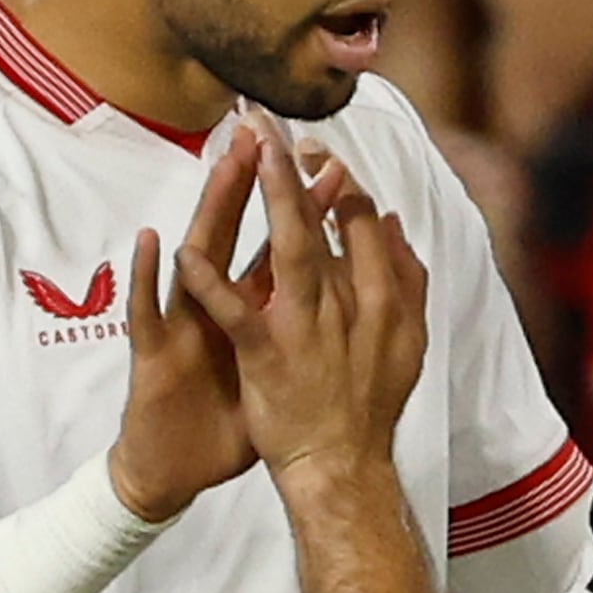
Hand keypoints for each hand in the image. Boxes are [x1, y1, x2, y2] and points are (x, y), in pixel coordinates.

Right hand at [106, 124, 340, 522]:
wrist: (175, 469)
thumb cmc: (228, 416)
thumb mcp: (272, 364)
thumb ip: (298, 325)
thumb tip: (341, 298)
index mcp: (251, 310)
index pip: (280, 246)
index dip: (304, 208)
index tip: (331, 163)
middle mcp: (216, 305)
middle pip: (238, 234)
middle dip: (253, 183)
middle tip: (266, 131)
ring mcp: (182, 324)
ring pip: (196, 257)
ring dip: (209, 209)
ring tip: (222, 162)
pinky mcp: (153, 354)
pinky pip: (147, 312)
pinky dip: (146, 278)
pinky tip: (152, 242)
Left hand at [174, 124, 430, 490]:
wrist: (342, 467)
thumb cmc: (370, 404)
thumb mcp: (407, 340)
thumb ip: (407, 280)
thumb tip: (395, 223)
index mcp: (380, 299)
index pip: (365, 226)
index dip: (341, 185)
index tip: (320, 155)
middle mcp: (347, 305)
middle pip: (324, 224)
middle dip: (300, 170)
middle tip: (277, 125)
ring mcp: (305, 328)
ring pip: (289, 249)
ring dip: (271, 197)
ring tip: (252, 152)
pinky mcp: (266, 355)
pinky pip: (234, 311)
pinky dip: (210, 280)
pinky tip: (185, 251)